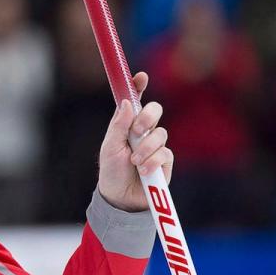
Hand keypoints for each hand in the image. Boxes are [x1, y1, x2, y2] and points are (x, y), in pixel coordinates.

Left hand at [96, 72, 173, 211]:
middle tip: (136, 130)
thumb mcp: (110, 147)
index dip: (138, 86)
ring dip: (146, 148)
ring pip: (161, 134)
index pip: (134, 100)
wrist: (121, 198)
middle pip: (155, 110)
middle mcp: (143, 131)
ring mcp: (156, 145)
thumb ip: (118, 125)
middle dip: (147, 117)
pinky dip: (153, 161)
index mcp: (126, 124)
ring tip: (134, 162)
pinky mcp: (165, 160)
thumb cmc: (112, 170)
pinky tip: (143, 170)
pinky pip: (165, 153)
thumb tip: (126, 102)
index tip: (140, 77)